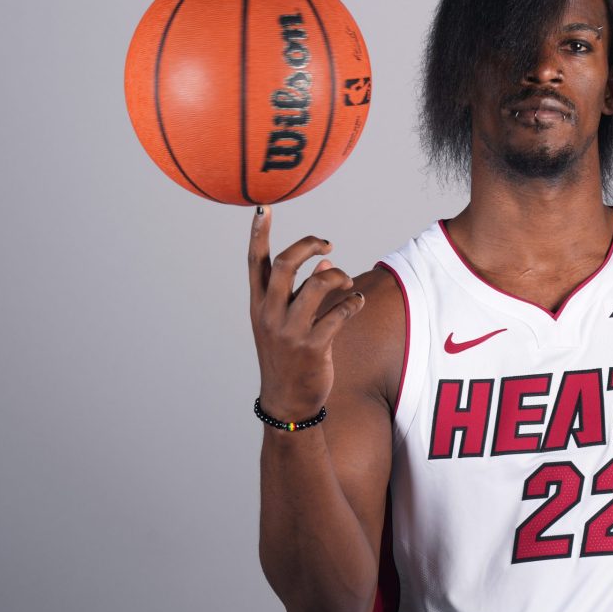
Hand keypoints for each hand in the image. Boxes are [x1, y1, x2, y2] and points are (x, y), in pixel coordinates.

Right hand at [248, 205, 365, 422]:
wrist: (287, 403)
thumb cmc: (288, 358)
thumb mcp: (286, 324)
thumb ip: (301, 293)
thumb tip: (323, 264)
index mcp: (258, 305)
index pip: (254, 262)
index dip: (258, 234)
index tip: (262, 209)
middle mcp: (269, 314)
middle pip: (285, 264)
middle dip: (308, 245)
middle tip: (327, 244)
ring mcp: (290, 331)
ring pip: (316, 284)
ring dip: (338, 276)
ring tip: (347, 281)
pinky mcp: (313, 346)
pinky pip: (338, 313)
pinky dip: (353, 301)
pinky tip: (358, 301)